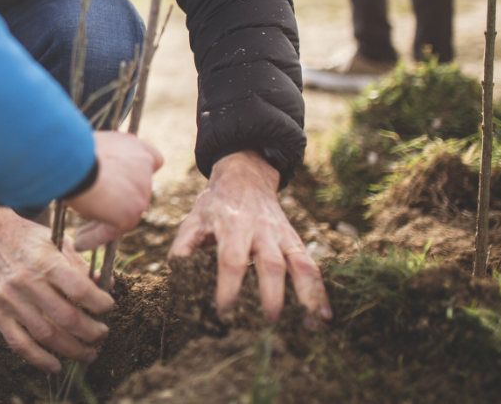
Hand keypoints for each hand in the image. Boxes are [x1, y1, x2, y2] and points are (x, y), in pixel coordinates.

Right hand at [0, 208, 113, 372]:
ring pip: (46, 335)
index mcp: (44, 260)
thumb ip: (80, 264)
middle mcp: (26, 281)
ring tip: (89, 352)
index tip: (108, 307)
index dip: (100, 304)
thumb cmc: (27, 238)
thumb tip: (106, 286)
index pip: (79, 290)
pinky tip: (56, 366)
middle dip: (92, 332)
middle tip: (102, 334)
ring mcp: (9, 299)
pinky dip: (40, 360)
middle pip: (66, 318)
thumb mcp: (56, 240)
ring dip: (73, 350)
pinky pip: (19, 344)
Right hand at [65, 130, 163, 247]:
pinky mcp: (129, 215)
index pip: (154, 161)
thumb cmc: (73, 148)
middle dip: (117, 202)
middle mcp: (144, 171)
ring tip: (79, 234)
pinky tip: (79, 243)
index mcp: (137, 150)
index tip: (123, 179)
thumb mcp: (95, 147)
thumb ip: (107, 158)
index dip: (140, 171)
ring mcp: (140, 195)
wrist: (72, 158)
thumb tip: (96, 169)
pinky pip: (110, 231)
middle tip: (93, 211)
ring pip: (122, 214)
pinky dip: (95, 238)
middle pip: (137, 192)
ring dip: (102, 222)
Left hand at [169, 151, 331, 323]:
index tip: (224, 310)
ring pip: (299, 263)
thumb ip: (184, 245)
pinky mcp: (295, 241)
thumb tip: (175, 274)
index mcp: (232, 226)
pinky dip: (319, 290)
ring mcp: (282, 236)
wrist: (245, 177)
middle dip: (271, 293)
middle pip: (270, 263)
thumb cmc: (215, 205)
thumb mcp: (195, 219)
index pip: (231, 259)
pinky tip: (324, 315)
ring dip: (307, 293)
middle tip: (268, 321)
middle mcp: (260, 231)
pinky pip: (311, 265)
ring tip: (311, 323)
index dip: (228, 285)